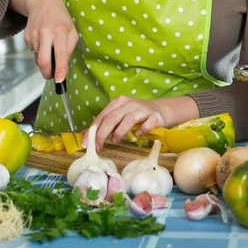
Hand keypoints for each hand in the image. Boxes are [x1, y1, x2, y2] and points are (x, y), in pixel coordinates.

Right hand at [13, 0, 78, 81]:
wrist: (42, 2)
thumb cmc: (61, 18)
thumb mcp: (72, 31)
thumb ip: (69, 49)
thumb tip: (63, 67)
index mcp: (60, 31)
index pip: (60, 54)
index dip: (60, 69)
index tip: (59, 80)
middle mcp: (45, 33)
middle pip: (43, 61)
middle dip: (47, 73)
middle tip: (52, 76)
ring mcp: (34, 35)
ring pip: (38, 59)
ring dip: (44, 60)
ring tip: (49, 47)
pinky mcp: (26, 37)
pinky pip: (33, 52)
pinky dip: (39, 52)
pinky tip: (43, 41)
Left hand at [84, 95, 199, 148]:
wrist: (161, 110)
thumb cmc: (137, 115)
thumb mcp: (121, 116)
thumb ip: (107, 124)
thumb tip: (88, 137)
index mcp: (119, 102)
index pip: (103, 115)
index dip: (93, 129)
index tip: (85, 142)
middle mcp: (130, 103)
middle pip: (113, 117)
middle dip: (103, 133)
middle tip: (98, 145)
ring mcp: (143, 109)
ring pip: (128, 119)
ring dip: (119, 132)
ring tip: (115, 140)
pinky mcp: (155, 116)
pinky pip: (147, 124)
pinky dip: (141, 130)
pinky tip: (138, 135)